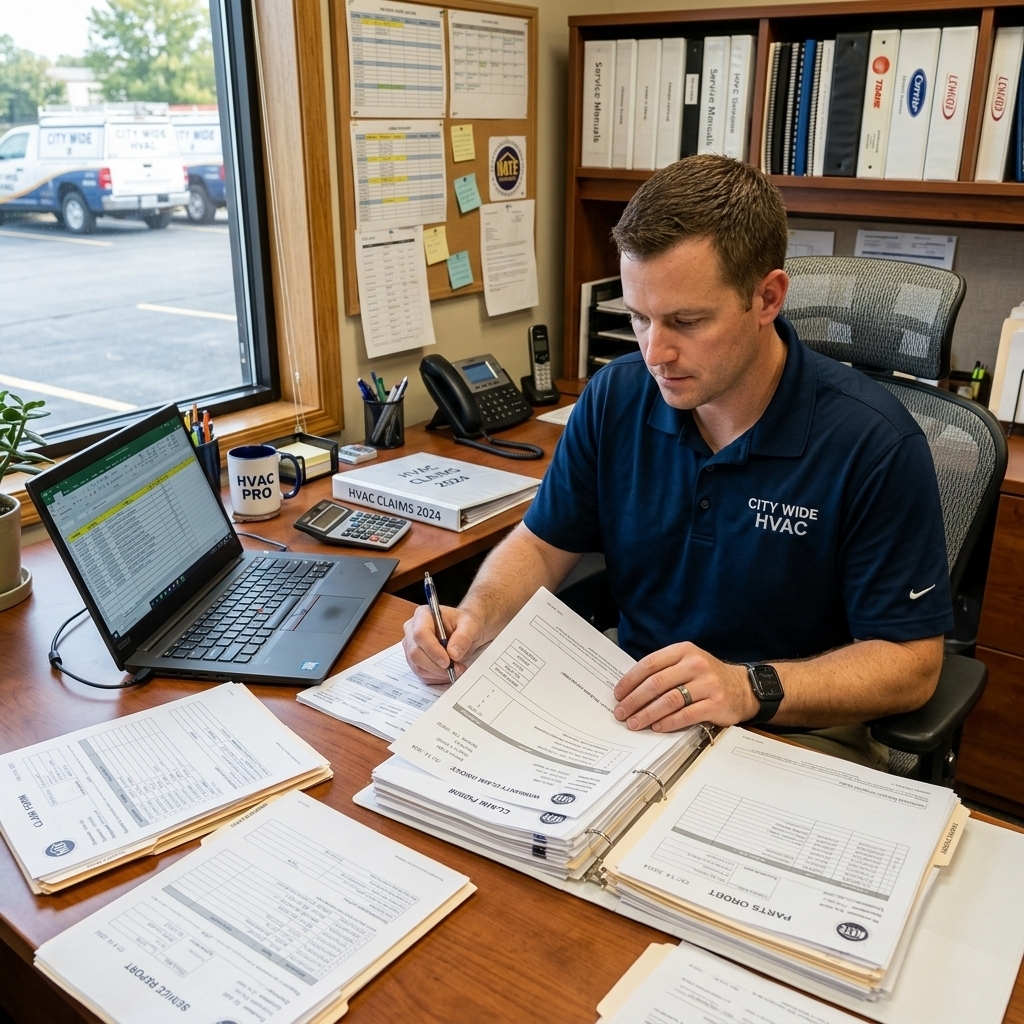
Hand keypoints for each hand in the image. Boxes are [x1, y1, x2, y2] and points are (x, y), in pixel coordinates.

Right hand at [402, 604, 484, 683]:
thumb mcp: (471, 625)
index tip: (447, 661)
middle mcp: (412, 630)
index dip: (432, 650)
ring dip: (437, 673)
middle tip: (455, 669)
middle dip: (436, 666)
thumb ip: (463, 637)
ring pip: (417, 666)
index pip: (420, 634)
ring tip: (455, 669)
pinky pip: (421, 674)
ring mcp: (412, 646)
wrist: (466, 631)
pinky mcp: (415, 660)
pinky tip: (448, 672)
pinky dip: (436, 677)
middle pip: (415, 653)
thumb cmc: (466, 624)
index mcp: (423, 615)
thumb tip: (453, 653)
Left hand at [613, 643, 760, 730]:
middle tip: (621, 712)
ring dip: (647, 714)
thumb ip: (663, 670)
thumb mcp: (687, 663)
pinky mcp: (715, 704)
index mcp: (683, 651)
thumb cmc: (707, 677)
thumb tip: (630, 689)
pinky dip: (669, 722)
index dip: (630, 680)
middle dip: (634, 700)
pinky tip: (657, 727)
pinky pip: (686, 715)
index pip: (649, 664)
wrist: (743, 688)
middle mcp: (695, 665)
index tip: (618, 694)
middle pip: (656, 683)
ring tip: (634, 723)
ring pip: (669, 700)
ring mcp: (707, 684)